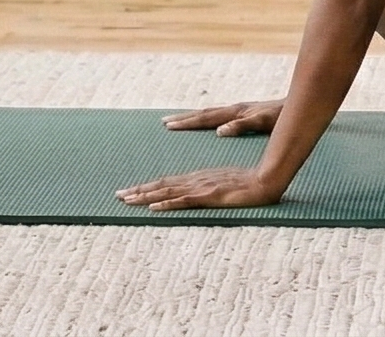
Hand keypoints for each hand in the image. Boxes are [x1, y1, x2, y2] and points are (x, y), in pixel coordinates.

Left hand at [117, 166, 283, 211]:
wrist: (267, 180)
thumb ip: (211, 188)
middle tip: (118, 195)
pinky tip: (153, 207)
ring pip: (168, 191)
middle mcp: (196, 180)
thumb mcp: (226, 186)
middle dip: (139, 190)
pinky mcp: (210, 196)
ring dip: (146, 196)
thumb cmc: (250, 184)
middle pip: (162, 185)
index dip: (148, 187)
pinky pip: (184, 200)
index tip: (130, 191)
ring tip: (127, 200)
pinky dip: (167, 203)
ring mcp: (202, 187)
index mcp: (199, 178)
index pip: (168, 183)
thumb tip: (196, 194)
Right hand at [162, 97, 283, 135]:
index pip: (205, 117)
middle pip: (204, 114)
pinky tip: (207, 125)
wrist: (298, 106)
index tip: (168, 124)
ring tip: (177, 121)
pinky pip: (220, 117)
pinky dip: (207, 120)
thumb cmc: (282, 117)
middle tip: (163, 122)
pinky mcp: (245, 114)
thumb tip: (219, 131)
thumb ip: (242, 126)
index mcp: (235, 112)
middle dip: (184, 118)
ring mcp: (239, 111)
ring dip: (193, 118)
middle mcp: (234, 110)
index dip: (187, 122)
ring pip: (210, 114)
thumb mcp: (264, 122)